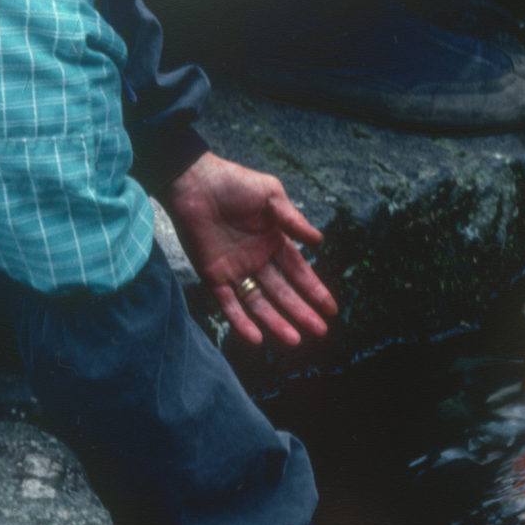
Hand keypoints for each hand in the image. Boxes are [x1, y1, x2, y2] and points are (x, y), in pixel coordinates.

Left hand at [164, 152, 337, 345]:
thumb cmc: (234, 183)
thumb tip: (320, 242)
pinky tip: (257, 338)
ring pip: (259, 304)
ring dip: (276, 322)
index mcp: (273, 241)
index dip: (314, 290)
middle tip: (321, 332)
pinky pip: (228, 304)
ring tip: (295, 341)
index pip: (299, 272)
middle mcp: (257, 260)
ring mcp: (235, 271)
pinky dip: (241, 322)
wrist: (194, 183)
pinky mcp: (212, 276)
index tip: (330, 309)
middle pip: (283, 293)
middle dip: (302, 312)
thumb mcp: (271, 196)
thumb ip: (293, 221)